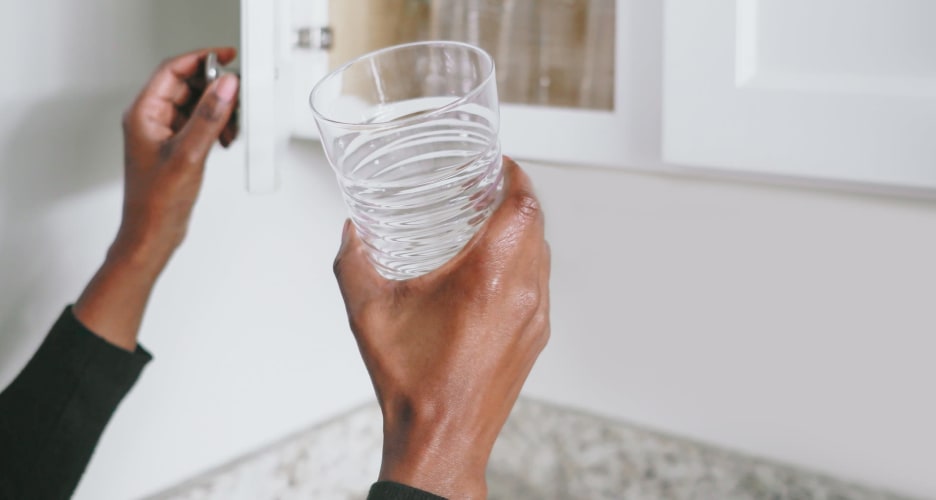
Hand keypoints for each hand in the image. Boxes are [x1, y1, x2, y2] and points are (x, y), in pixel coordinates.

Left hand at [115, 47, 238, 265]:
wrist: (152, 234)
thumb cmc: (157, 202)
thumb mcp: (189, 154)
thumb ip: (208, 117)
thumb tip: (224, 87)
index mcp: (144, 114)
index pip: (172, 71)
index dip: (200, 60)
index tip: (226, 57)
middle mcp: (151, 120)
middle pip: (185, 86)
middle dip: (213, 89)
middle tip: (236, 95)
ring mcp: (163, 134)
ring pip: (194, 106)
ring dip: (217, 111)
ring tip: (230, 126)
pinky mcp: (175, 148)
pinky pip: (198, 125)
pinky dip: (215, 127)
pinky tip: (225, 140)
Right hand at [334, 159, 550, 498]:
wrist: (442, 441)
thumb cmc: (411, 383)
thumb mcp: (368, 313)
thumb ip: (354, 262)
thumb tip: (351, 232)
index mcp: (487, 277)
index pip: (523, 205)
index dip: (516, 175)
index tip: (501, 162)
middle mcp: (521, 293)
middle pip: (537, 224)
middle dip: (517, 197)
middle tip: (488, 186)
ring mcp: (534, 318)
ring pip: (542, 254)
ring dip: (522, 231)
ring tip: (489, 222)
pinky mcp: (535, 338)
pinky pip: (539, 284)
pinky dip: (523, 263)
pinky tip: (492, 270)